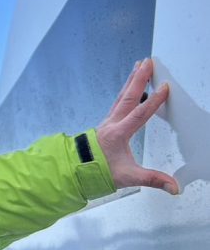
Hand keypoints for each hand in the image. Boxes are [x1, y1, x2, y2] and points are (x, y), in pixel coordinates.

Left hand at [95, 58, 178, 193]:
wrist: (77, 170)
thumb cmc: (99, 171)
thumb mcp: (128, 177)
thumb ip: (152, 180)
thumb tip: (174, 187)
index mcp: (118, 134)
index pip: (140, 114)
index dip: (154, 101)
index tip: (164, 87)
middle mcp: (112, 124)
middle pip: (128, 97)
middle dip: (139, 79)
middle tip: (148, 62)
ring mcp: (108, 121)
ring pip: (122, 97)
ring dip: (131, 81)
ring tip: (139, 66)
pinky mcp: (107, 123)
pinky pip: (119, 102)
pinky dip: (127, 92)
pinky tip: (131, 87)